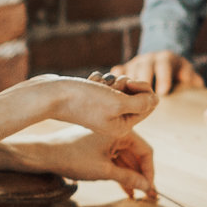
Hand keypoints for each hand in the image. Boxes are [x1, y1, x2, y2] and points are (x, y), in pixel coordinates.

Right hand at [31, 74, 156, 140]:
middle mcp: (113, 120)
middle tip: (112, 84)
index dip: (144, 90)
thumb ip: (141, 103)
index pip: (149, 105)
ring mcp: (102, 110)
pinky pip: (106, 83)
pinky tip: (89, 82)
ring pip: (121, 86)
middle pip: (136, 95)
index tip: (130, 84)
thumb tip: (155, 99)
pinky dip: (100, 79)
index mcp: (122, 127)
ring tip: (98, 84)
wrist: (51, 95)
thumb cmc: (84, 100)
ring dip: (113, 80)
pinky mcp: (91, 99)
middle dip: (127, 83)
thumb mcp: (118, 103)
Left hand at [32, 126, 158, 200]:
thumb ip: (128, 178)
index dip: (149, 172)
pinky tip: (126, 190)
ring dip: (132, 177)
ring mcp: (107, 140)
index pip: (145, 151)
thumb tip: (147, 187)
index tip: (150, 189)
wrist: (46, 153)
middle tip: (149, 196)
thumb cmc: (74, 158)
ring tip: (139, 196)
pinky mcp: (98, 146)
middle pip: (136, 156)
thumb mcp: (104, 170)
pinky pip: (115, 160)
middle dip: (143, 176)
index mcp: (121, 132)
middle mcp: (116, 133)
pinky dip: (121, 173)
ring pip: (126, 160)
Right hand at [118, 50, 203, 96]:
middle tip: (142, 97)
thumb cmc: (176, 71)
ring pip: (129, 71)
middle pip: (144, 68)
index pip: (164, 66)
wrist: (161, 60)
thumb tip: (197, 84)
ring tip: (126, 97)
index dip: (163, 78)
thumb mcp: (186, 70)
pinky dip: (114, 79)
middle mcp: (148, 59)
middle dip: (143, 81)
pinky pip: (117, 72)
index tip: (163, 92)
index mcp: (165, 58)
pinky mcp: (124, 69)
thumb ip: (192, 78)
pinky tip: (111, 88)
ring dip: (127, 83)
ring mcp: (134, 63)